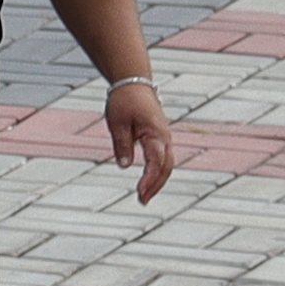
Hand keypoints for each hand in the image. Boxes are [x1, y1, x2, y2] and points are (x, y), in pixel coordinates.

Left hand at [104, 75, 178, 199]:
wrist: (133, 84)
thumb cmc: (124, 101)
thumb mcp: (117, 122)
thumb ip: (122, 144)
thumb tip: (125, 166)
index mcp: (155, 133)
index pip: (156, 161)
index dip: (150, 179)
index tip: (141, 192)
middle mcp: (164, 137)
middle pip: (166, 166)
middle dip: (156, 185)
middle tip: (142, 201)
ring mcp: (165, 138)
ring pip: (167, 164)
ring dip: (157, 181)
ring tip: (144, 197)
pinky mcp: (160, 138)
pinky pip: (163, 158)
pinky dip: (158, 172)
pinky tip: (148, 183)